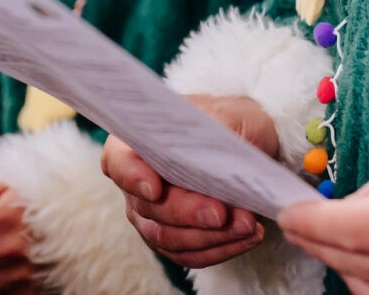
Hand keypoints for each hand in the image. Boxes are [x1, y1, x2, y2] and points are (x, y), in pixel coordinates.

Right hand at [103, 94, 272, 266]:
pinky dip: (221, 248)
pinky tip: (247, 236)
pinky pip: (190, 255)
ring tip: (246, 225)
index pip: (119, 162)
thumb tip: (212, 163)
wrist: (249, 143)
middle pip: (150, 208)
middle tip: (221, 213)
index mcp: (138, 143)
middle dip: (188, 214)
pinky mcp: (175, 240)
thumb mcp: (227, 114)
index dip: (133, 178)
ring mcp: (152, 217)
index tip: (156, 189)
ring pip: (170, 238)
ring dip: (210, 236)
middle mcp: (137, 184)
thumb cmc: (230, 121)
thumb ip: (213, 134)